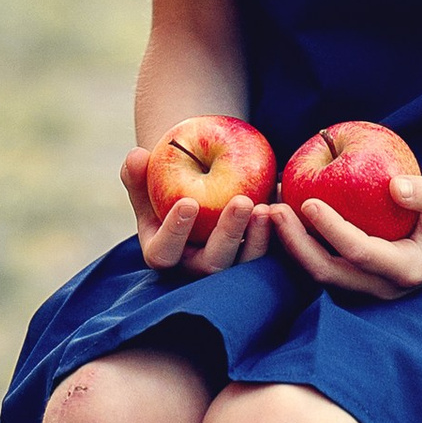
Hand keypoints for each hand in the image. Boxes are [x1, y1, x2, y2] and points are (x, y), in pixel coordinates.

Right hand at [121, 145, 272, 277]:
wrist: (197, 196)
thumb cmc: (165, 189)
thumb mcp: (148, 182)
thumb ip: (137, 173)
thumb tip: (136, 155)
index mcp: (164, 253)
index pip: (164, 253)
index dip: (175, 232)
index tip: (188, 203)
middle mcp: (197, 266)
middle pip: (213, 263)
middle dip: (229, 233)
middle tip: (242, 202)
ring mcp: (230, 265)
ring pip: (247, 265)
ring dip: (259, 237)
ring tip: (268, 207)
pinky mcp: (256, 257)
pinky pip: (273, 250)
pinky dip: (280, 228)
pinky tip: (284, 199)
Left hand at [268, 170, 421, 299]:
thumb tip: (394, 185)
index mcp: (405, 270)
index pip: (360, 253)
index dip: (332, 230)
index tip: (309, 202)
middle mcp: (380, 287)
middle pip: (328, 272)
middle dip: (296, 243)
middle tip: (274, 208)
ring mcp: (365, 288)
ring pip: (318, 274)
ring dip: (291, 245)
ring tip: (270, 209)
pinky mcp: (353, 280)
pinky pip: (320, 265)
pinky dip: (299, 244)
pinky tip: (283, 215)